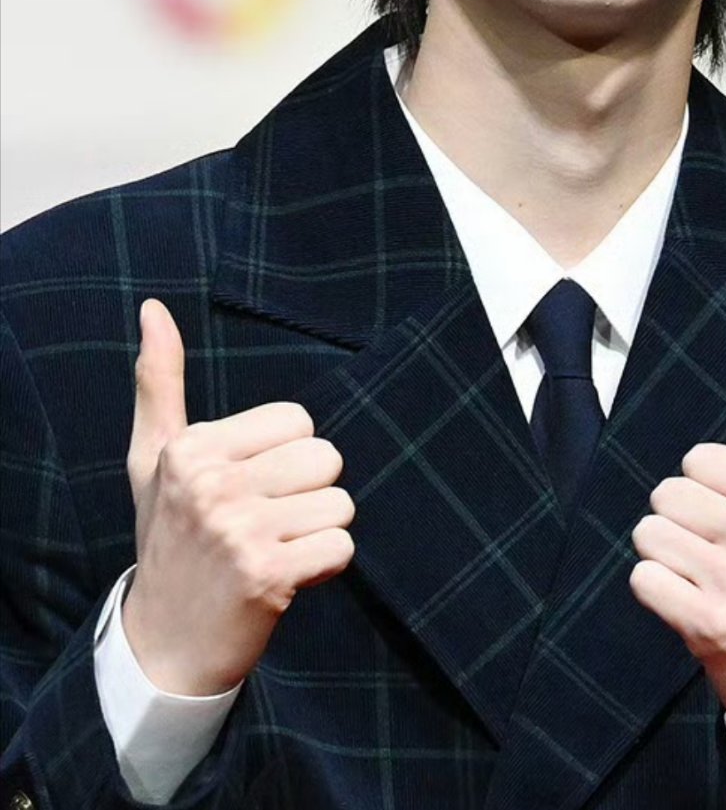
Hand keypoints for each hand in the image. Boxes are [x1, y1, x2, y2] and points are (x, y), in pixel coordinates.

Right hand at [123, 298, 355, 695]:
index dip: (286, 456)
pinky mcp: (268, 577)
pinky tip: (287, 579)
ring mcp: (239, 532)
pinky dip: (326, 567)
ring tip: (276, 550)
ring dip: (319, 532)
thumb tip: (155, 309)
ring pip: (340, 503)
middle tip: (266, 525)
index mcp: (190, 448)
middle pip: (325, 457)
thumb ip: (159, 381)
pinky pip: (342, 546)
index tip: (249, 489)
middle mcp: (211, 485)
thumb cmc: (169, 538)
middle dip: (309, 493)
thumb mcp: (154, 459)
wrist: (163, 645)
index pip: (297, 420)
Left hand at [629, 336, 725, 755]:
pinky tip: (692, 608)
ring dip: (667, 558)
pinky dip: (657, 593)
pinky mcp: (707, 626)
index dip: (710, 490)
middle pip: (668, 493)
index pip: (699, 460)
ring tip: (707, 581)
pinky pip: (642, 579)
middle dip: (684, 522)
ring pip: (650, 533)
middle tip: (722, 556)